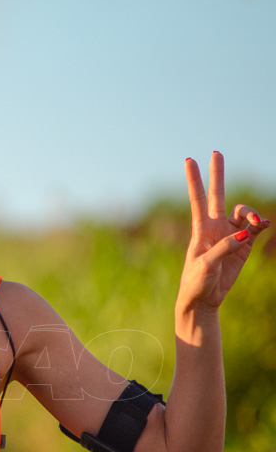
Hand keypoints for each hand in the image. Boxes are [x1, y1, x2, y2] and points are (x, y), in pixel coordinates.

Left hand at [177, 151, 268, 311]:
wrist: (204, 299)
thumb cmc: (196, 281)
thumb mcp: (206, 264)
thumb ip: (225, 247)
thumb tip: (247, 233)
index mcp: (200, 229)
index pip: (198, 198)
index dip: (194, 179)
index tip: (189, 159)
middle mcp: (215, 227)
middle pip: (217, 195)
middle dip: (217, 174)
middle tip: (216, 152)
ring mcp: (230, 234)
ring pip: (242, 212)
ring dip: (250, 212)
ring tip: (257, 221)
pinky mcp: (244, 246)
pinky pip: (255, 228)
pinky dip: (261, 223)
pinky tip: (263, 224)